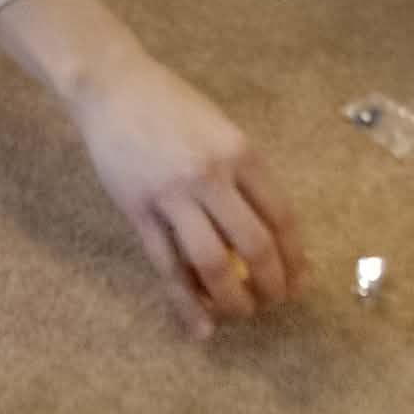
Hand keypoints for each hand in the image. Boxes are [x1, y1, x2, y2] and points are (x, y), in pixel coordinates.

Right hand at [0, 0, 306, 340]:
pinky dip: (186, 302)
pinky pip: (167, 266)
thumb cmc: (173, 107)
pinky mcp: (138, 211)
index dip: (295, 256)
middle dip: (271, 285)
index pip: (280, 216)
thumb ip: (243, 175)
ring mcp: (172, 195)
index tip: (300, 282)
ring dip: (232, 300)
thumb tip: (268, 231)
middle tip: (274, 303)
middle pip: (254, 245)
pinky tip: (200, 325)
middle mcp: (211, 175)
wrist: (113, 87)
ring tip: (241, 314)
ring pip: (212, 263)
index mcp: (241, 153)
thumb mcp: (221, 129)